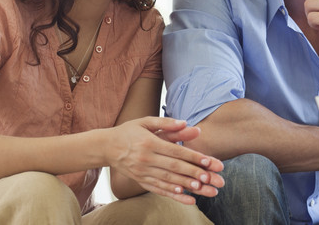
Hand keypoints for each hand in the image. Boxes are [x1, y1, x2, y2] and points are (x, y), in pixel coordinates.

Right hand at [106, 117, 224, 203]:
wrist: (106, 147)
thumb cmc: (130, 131)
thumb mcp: (146, 122)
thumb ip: (167, 123)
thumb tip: (187, 123)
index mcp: (149, 143)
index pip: (176, 152)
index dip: (193, 157)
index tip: (209, 162)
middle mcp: (146, 159)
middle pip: (174, 168)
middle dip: (195, 173)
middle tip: (212, 179)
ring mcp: (142, 172)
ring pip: (168, 180)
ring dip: (187, 185)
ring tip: (204, 189)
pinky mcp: (140, 180)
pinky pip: (158, 189)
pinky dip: (173, 194)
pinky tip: (186, 197)